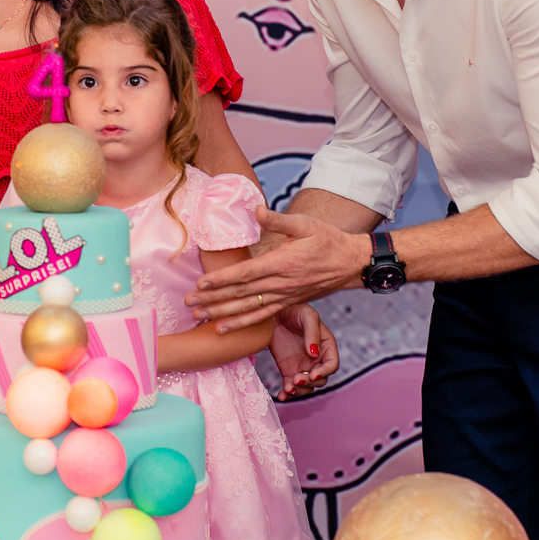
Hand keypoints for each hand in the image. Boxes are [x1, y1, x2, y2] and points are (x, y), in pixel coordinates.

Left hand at [185, 207, 368, 332]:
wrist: (351, 263)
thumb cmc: (327, 239)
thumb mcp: (305, 224)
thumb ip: (278, 219)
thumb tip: (257, 210)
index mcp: (282, 263)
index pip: (246, 273)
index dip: (222, 280)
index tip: (201, 284)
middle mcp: (281, 283)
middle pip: (241, 294)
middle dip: (213, 299)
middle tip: (188, 303)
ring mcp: (284, 296)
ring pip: (248, 308)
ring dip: (221, 313)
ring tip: (198, 317)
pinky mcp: (287, 303)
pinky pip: (261, 317)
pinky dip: (241, 324)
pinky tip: (222, 329)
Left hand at [268, 304, 339, 399]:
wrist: (272, 314)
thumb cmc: (293, 310)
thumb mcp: (307, 315)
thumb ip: (313, 332)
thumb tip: (314, 354)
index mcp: (326, 346)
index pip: (332, 364)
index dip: (325, 372)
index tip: (313, 373)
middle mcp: (317, 360)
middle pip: (320, 379)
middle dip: (310, 382)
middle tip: (296, 379)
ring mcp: (302, 367)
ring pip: (307, 387)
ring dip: (300, 391)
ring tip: (288, 388)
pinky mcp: (288, 371)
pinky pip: (291, 387)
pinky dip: (288, 394)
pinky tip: (281, 395)